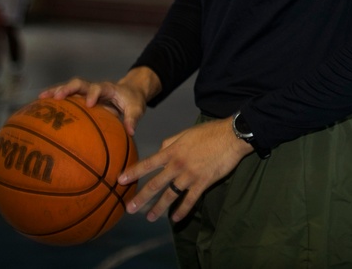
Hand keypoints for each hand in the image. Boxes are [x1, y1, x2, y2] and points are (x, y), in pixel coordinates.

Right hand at [38, 76, 149, 136]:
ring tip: (41, 98)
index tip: (90, 103)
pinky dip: (54, 100)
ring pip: (69, 88)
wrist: (129, 91)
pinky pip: (67, 97)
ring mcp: (86, 91)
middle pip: (79, 83)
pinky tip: (40, 106)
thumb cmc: (132, 100)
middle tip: (57, 97)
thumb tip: (130, 132)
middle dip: (68, 89)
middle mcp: (94, 87)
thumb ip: (133, 119)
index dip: (94, 94)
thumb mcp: (136, 108)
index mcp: (108, 88)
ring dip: (56, 91)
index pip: (99, 88)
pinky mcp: (81, 97)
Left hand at [118, 118, 253, 222]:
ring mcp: (190, 175)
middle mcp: (177, 165)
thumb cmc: (209, 132)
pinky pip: (190, 200)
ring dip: (159, 208)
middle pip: (156, 184)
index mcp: (172, 151)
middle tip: (130, 208)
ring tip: (150, 218)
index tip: (120, 180)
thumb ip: (170, 142)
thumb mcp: (185, 133)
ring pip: (170, 195)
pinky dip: (182, 210)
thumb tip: (160, 150)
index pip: (148, 163)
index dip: (133, 172)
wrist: (231, 137)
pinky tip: (176, 218)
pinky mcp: (203, 183)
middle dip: (142, 197)